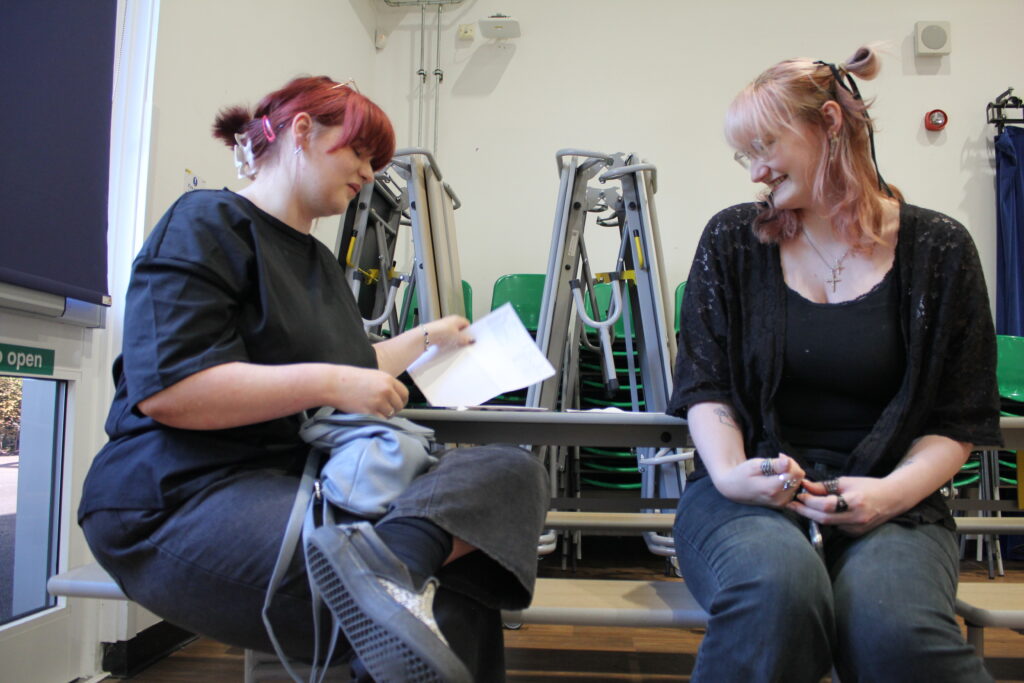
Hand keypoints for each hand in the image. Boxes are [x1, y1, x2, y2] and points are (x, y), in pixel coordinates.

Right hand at [326, 366, 408, 418]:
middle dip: (394, 410)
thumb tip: (395, 397)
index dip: (402, 401)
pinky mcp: (370, 412)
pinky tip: (371, 416)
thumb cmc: (350, 379)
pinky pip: (381, 420)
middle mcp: (386, 390)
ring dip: (385, 415)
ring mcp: (378, 401)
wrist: (334, 384)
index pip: (404, 393)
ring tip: (375, 411)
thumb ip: (385, 385)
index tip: (398, 405)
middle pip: (399, 405)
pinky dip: (378, 420)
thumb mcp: (373, 376)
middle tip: (385, 411)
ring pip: (391, 414)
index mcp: (388, 379)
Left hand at [423, 315, 473, 349]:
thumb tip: (472, 340)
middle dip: (461, 335)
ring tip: (454, 345)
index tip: (469, 338)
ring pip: (452, 332)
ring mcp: (444, 325)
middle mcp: (451, 320)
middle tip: (463, 343)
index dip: (469, 331)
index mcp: (457, 318)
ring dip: (453, 339)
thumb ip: (466, 339)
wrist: (428, 334)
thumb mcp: (458, 337)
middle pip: (459, 328)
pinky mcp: (438, 330)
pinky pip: (445, 335)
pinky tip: (446, 345)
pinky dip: (446, 340)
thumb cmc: (444, 332)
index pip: (467, 323)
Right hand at [712, 453, 805, 507]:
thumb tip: (788, 462)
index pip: (796, 473)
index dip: (791, 462)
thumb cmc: (741, 474)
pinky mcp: (782, 503)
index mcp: (772, 488)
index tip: (780, 456)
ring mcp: (781, 503)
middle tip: (778, 460)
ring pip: (797, 483)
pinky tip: (777, 477)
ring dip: (790, 473)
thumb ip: (773, 465)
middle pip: (798, 478)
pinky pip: (793, 488)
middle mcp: (779, 498)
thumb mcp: (754, 465)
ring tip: (776, 469)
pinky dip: (788, 480)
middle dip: (791, 467)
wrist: (733, 489)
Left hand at [788, 476, 902, 535]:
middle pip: (824, 519)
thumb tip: (804, 486)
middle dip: (805, 512)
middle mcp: (857, 518)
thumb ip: (824, 486)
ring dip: (814, 516)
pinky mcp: (857, 534)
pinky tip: (821, 513)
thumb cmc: (868, 486)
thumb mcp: (846, 482)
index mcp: (855, 502)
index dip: (810, 501)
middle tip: (791, 505)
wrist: (892, 499)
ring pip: (828, 525)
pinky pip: (836, 528)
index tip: (798, 496)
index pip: (827, 505)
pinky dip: (826, 521)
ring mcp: (858, 529)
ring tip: (803, 507)